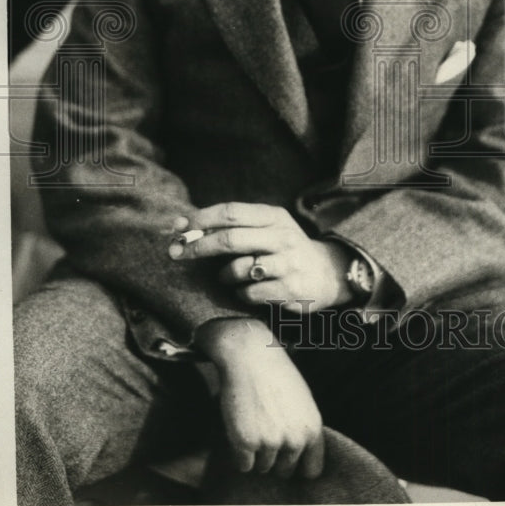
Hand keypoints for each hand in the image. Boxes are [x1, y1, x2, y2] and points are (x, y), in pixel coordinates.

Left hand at [169, 202, 352, 311]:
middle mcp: (282, 237)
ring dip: (224, 276)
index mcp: (274, 216)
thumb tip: (181, 226)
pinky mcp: (289, 289)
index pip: (231, 212)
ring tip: (230, 276)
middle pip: (230, 239)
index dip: (201, 219)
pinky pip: (249, 293)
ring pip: (237, 269)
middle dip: (198, 246)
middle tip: (177, 253)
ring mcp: (287, 264)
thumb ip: (231, 226)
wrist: (327, 273)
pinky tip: (248, 290)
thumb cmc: (283, 248)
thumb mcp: (266, 228)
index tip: (178, 227)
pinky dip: (241, 293)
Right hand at [196, 317, 323, 477]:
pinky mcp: (246, 443)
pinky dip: (239, 452)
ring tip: (254, 421)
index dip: (299, 466)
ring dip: (255, 453)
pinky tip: (241, 426)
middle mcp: (295, 439)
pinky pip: (243, 465)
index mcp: (312, 429)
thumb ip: (303, 430)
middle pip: (284, 471)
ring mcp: (270, 442)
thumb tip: (299, 458)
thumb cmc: (275, 374)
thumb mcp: (302, 401)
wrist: (249, 354)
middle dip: (274, 457)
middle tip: (265, 429)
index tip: (288, 459)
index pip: (312, 470)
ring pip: (262, 468)